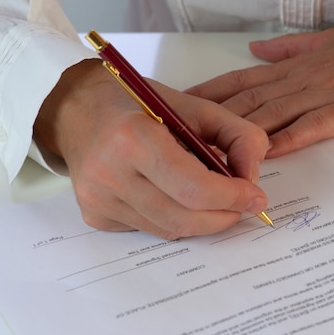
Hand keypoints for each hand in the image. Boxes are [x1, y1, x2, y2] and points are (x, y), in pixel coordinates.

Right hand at [34, 59, 269, 239]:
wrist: (78, 110)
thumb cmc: (138, 104)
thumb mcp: (196, 106)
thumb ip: (237, 135)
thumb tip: (253, 178)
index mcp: (134, 138)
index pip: (195, 188)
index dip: (233, 198)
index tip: (256, 197)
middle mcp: (109, 174)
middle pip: (184, 219)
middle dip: (224, 216)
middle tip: (243, 205)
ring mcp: (98, 200)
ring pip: (169, 230)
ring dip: (202, 220)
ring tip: (214, 198)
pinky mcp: (94, 216)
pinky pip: (149, 229)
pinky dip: (174, 218)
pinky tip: (174, 195)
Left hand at [187, 2, 333, 157]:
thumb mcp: (327, 41)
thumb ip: (288, 47)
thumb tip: (254, 49)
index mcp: (296, 66)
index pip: (240, 80)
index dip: (206, 94)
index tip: (176, 105)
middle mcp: (301, 79)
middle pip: (244, 101)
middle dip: (207, 119)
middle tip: (174, 137)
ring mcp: (323, 95)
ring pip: (270, 115)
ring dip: (236, 136)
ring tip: (205, 154)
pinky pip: (309, 128)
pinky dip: (282, 141)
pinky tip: (262, 155)